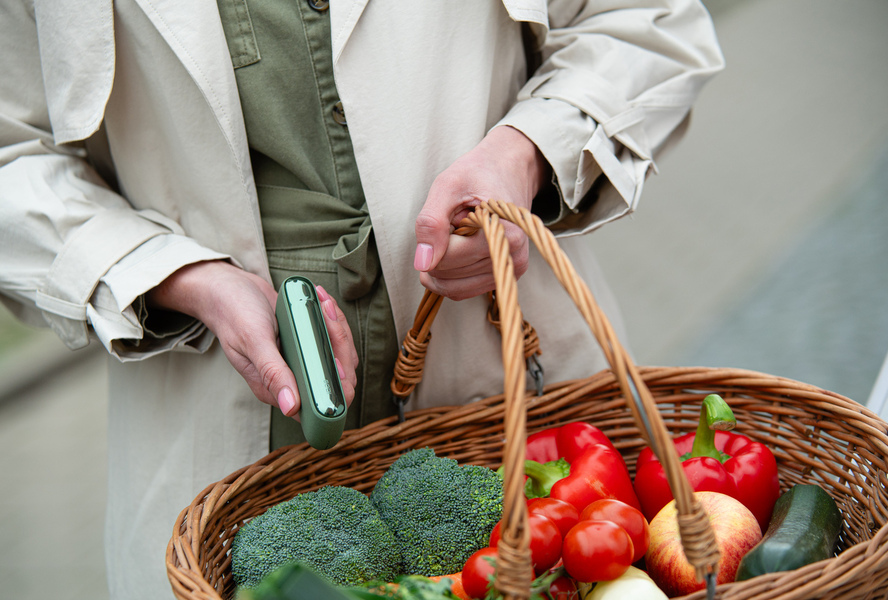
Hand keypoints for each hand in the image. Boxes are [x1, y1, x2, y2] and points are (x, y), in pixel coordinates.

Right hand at [146, 260, 357, 417]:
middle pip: (337, 379)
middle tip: (327, 316)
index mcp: (275, 388)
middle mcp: (291, 378)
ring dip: (339, 329)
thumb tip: (291, 408)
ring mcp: (300, 360)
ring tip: (324, 304)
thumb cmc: (234, 314)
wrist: (227, 288)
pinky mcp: (306, 343)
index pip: (318, 404)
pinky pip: (332, 339)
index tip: (334, 358)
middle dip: (341, 347)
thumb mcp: (253, 341)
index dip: (335, 387)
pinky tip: (323, 302)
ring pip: (339, 357)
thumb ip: (272, 373)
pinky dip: (333, 320)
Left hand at [413, 125, 548, 299]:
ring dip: (442, 262)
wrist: (508, 171)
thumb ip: (432, 222)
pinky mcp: (502, 279)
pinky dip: (449, 274)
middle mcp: (512, 260)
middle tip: (455, 221)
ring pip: (451, 287)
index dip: (437, 236)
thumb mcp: (448, 185)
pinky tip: (457, 248)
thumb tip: (423, 263)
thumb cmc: (478, 174)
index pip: (447, 258)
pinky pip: (461, 290)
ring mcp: (509, 272)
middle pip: (447, 275)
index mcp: (506, 236)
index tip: (454, 213)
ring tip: (459, 233)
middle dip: (438, 249)